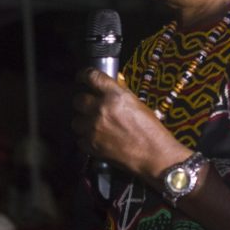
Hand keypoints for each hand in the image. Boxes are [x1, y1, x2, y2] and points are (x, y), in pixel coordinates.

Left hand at [72, 69, 190, 180]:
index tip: (82, 77)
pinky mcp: (91, 145)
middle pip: (78, 99)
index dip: (84, 75)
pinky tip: (97, 139)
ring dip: (83, 121)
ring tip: (94, 125)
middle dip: (84, 101)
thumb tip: (109, 84)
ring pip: (76, 120)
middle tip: (90, 105)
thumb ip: (120, 92)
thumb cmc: (151, 129)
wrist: (153, 155)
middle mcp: (100, 109)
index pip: (91, 77)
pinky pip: (80, 138)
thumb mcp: (137, 104)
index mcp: (115, 95)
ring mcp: (93, 128)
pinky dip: (86, 138)